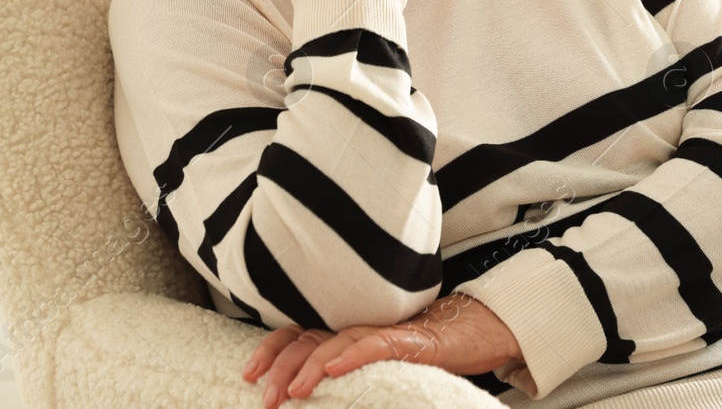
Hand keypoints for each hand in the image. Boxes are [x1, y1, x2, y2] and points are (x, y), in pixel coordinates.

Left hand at [242, 293, 521, 405]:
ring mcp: (384, 330)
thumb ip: (343, 372)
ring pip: (338, 341)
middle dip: (282, 368)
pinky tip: (335, 370)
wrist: (474, 334)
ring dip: (312, 366)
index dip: (271, 351)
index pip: (298, 334)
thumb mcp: (372, 366)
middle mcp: (358, 324)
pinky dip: (354, 355)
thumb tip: (306, 392)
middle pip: (310, 338)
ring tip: (294, 391)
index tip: (247, 376)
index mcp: (344, 330)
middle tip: (265, 398)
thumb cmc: (420, 354)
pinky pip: (377, 345)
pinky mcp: (412, 341)